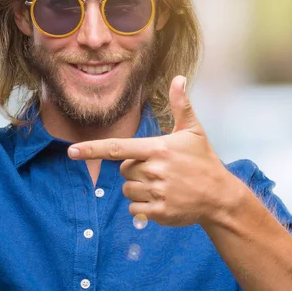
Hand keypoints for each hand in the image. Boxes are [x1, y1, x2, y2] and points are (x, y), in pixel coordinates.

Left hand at [68, 76, 238, 226]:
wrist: (220, 196)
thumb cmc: (204, 160)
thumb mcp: (194, 131)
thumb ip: (181, 105)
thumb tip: (178, 78)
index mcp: (158, 149)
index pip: (118, 148)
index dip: (92, 149)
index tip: (71, 151)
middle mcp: (154, 171)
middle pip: (124, 170)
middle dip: (135, 169)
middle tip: (159, 169)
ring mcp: (156, 193)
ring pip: (128, 190)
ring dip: (139, 188)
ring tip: (162, 185)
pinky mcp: (159, 212)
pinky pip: (135, 209)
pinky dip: (143, 206)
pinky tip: (162, 199)